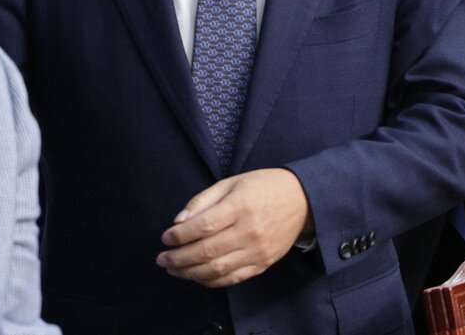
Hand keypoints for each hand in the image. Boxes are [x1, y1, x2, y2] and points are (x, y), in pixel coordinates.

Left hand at [157, 168, 312, 287]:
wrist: (302, 200)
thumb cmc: (263, 187)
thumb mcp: (232, 182)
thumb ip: (203, 201)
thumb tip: (178, 222)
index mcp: (241, 206)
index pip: (203, 226)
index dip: (180, 236)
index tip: (165, 238)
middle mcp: (250, 231)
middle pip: (207, 252)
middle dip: (179, 258)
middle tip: (162, 259)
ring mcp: (258, 251)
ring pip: (217, 270)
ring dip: (190, 273)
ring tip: (174, 269)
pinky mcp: (263, 264)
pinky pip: (232, 279)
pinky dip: (211, 281)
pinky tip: (197, 276)